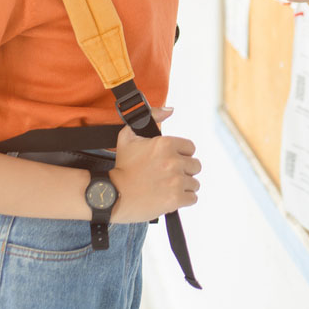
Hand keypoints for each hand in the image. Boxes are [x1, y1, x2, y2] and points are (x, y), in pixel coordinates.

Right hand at [108, 107, 201, 222]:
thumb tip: (170, 110)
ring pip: (194, 183)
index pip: (190, 148)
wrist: (113, 194)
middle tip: (170, 176)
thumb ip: (150, 117)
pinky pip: (192, 198)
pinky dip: (184, 199)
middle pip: (195, 166)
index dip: (182, 154)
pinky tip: (172, 197)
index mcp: (165, 144)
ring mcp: (175, 181)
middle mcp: (173, 161)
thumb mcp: (128, 136)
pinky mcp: (175, 199)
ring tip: (169, 187)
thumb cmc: (121, 167)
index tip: (172, 161)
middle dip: (184, 171)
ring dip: (184, 186)